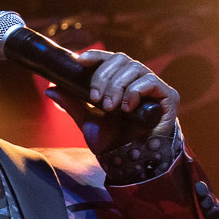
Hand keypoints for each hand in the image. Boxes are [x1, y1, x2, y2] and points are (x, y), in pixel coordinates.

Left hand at [46, 50, 179, 153]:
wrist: (131, 162)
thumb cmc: (112, 141)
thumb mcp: (87, 121)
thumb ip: (72, 103)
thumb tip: (50, 88)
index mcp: (119, 82)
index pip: (109, 59)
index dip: (95, 56)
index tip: (80, 61)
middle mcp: (137, 80)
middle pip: (121, 59)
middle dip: (104, 77)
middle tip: (96, 99)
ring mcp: (153, 87)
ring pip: (134, 68)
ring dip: (117, 86)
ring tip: (110, 107)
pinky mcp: (168, 96)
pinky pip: (151, 81)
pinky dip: (135, 91)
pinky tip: (127, 107)